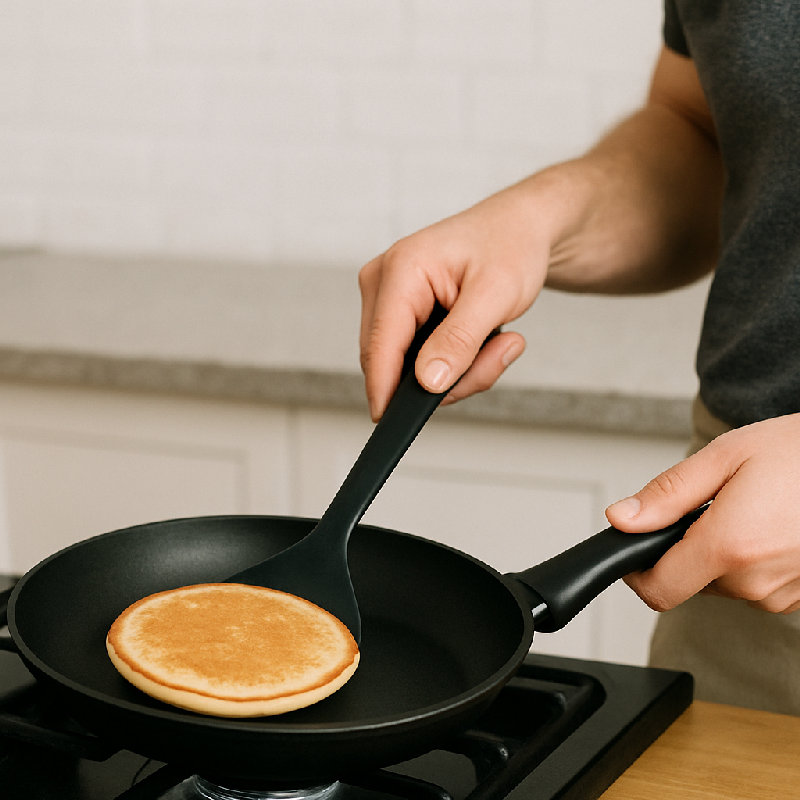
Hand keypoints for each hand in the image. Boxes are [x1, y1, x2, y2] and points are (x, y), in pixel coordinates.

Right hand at [359, 187, 549, 420]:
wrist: (521, 229)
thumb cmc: (511, 246)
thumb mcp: (496, 295)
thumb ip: (459, 340)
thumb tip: (427, 382)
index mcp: (401, 270)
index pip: (380, 345)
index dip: (385, 390)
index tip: (392, 426)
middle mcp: (383, 283)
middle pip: (392, 362)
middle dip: (447, 375)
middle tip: (499, 355)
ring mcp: (389, 299)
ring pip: (407, 367)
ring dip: (458, 370)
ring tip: (500, 341)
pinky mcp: (401, 313)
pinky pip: (417, 360)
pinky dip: (453, 362)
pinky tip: (483, 339)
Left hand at [606, 413, 799, 613]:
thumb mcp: (724, 458)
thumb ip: (667, 495)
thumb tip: (622, 519)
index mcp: (731, 547)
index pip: (658, 589)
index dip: (637, 570)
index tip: (634, 551)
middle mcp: (758, 581)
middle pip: (689, 580)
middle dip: (689, 545)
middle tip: (716, 504)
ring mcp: (784, 594)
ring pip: (724, 581)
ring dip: (723, 551)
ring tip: (752, 508)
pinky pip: (756, 583)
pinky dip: (752, 558)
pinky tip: (772, 525)